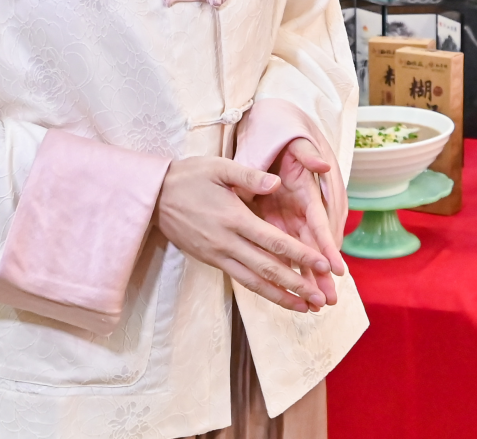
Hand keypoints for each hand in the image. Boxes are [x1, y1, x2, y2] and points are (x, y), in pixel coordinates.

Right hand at [155, 155, 333, 312]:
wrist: (153, 197)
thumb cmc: (189, 177)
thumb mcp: (219, 167)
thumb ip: (250, 175)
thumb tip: (277, 183)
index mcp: (234, 218)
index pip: (274, 242)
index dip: (300, 255)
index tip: (323, 264)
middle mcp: (227, 242)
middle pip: (268, 269)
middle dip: (297, 285)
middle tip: (322, 299)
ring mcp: (217, 255)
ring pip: (254, 282)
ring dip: (281, 297)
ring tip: (305, 308)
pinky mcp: (210, 260)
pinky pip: (240, 279)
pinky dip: (261, 290)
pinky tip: (277, 297)